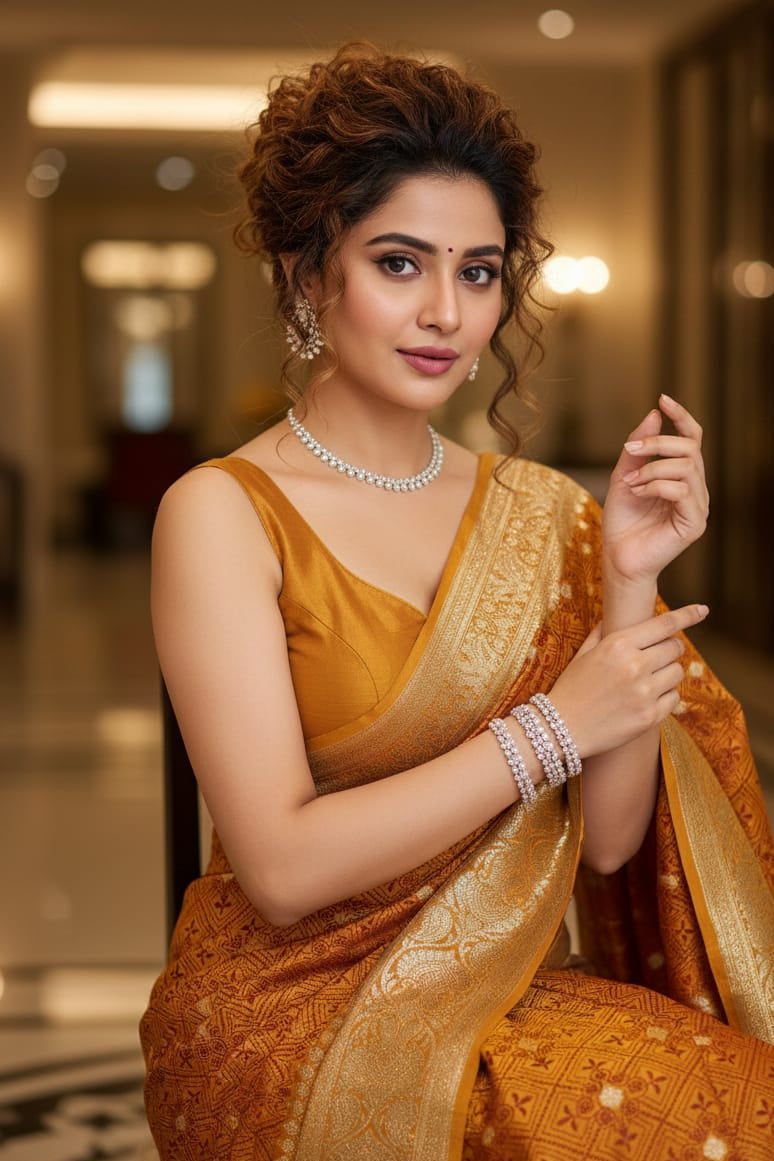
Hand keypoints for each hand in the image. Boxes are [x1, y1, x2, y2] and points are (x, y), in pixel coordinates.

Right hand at [548, 603, 707, 758]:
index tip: (702, 610)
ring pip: (678, 673)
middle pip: (675, 648)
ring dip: (668, 674)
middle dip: (670, 650)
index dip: (688, 615)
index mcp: (618, 644)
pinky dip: (666, 697)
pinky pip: (675, 698)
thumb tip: (620, 617)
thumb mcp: (584, 653)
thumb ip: (604, 632)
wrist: (559, 728)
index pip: (664, 624)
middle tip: (656, 657)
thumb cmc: (570, 688)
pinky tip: (647, 699)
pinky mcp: (650, 716)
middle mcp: (634, 665)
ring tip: (648, 681)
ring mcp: (644, 692)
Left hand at [602, 394, 708, 584]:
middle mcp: (695, 488)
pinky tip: (637, 494)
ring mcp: (698, 506)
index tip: (663, 398)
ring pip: (685, 467)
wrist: (617, 557)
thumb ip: (638, 448)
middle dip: (657, 444)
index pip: (692, 439)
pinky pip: (680, 490)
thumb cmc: (622, 520)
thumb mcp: (624, 475)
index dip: (682, 417)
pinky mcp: (694, 523)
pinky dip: (654, 486)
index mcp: (682, 476)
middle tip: (629, 451)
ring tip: (630, 483)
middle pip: (690, 448)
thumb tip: (655, 414)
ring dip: (651, 469)